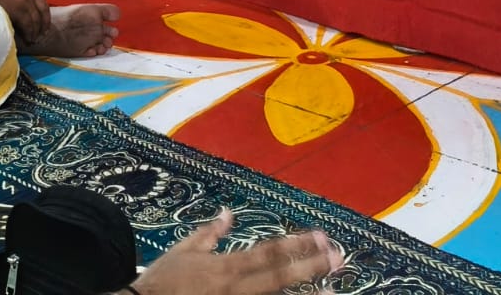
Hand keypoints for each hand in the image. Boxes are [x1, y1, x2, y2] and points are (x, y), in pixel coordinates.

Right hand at [0, 0, 49, 40]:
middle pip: (42, 12)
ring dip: (36, 32)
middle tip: (42, 35)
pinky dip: (29, 34)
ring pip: (36, 20)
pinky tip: (28, 39)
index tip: (45, 23)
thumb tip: (20, 4)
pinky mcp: (19, 10)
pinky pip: (28, 25)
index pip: (43, 1)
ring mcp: (25, 1)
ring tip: (33, 40)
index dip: (45, 14)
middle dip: (43, 25)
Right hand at [135, 209, 341, 294]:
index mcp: (225, 268)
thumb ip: (209, 234)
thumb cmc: (161, 283)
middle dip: (312, 267)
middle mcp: (236, 290)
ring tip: (332, 292)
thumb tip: (229, 214)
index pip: (268, 252)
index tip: (321, 236)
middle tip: (339, 259)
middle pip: (280, 278)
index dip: (296, 244)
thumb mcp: (183, 252)